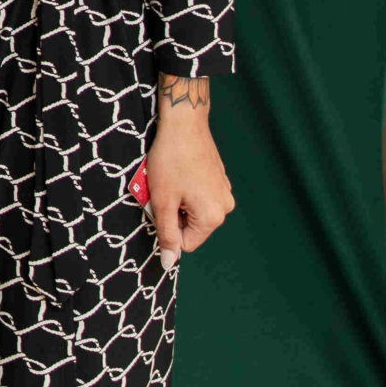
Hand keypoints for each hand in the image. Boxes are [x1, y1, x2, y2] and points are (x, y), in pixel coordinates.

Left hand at [146, 79, 234, 267]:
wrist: (184, 123)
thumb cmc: (170, 160)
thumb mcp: (162, 201)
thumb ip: (166, 234)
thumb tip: (169, 263)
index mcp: (213, 217)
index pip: (185, 243)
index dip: (167, 228)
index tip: (160, 206)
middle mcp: (225, 207)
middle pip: (190, 226)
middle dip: (173, 213)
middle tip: (163, 190)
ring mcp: (224, 192)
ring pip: (193, 209)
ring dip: (178, 200)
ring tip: (170, 179)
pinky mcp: (219, 179)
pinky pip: (198, 194)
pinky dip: (185, 188)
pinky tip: (178, 171)